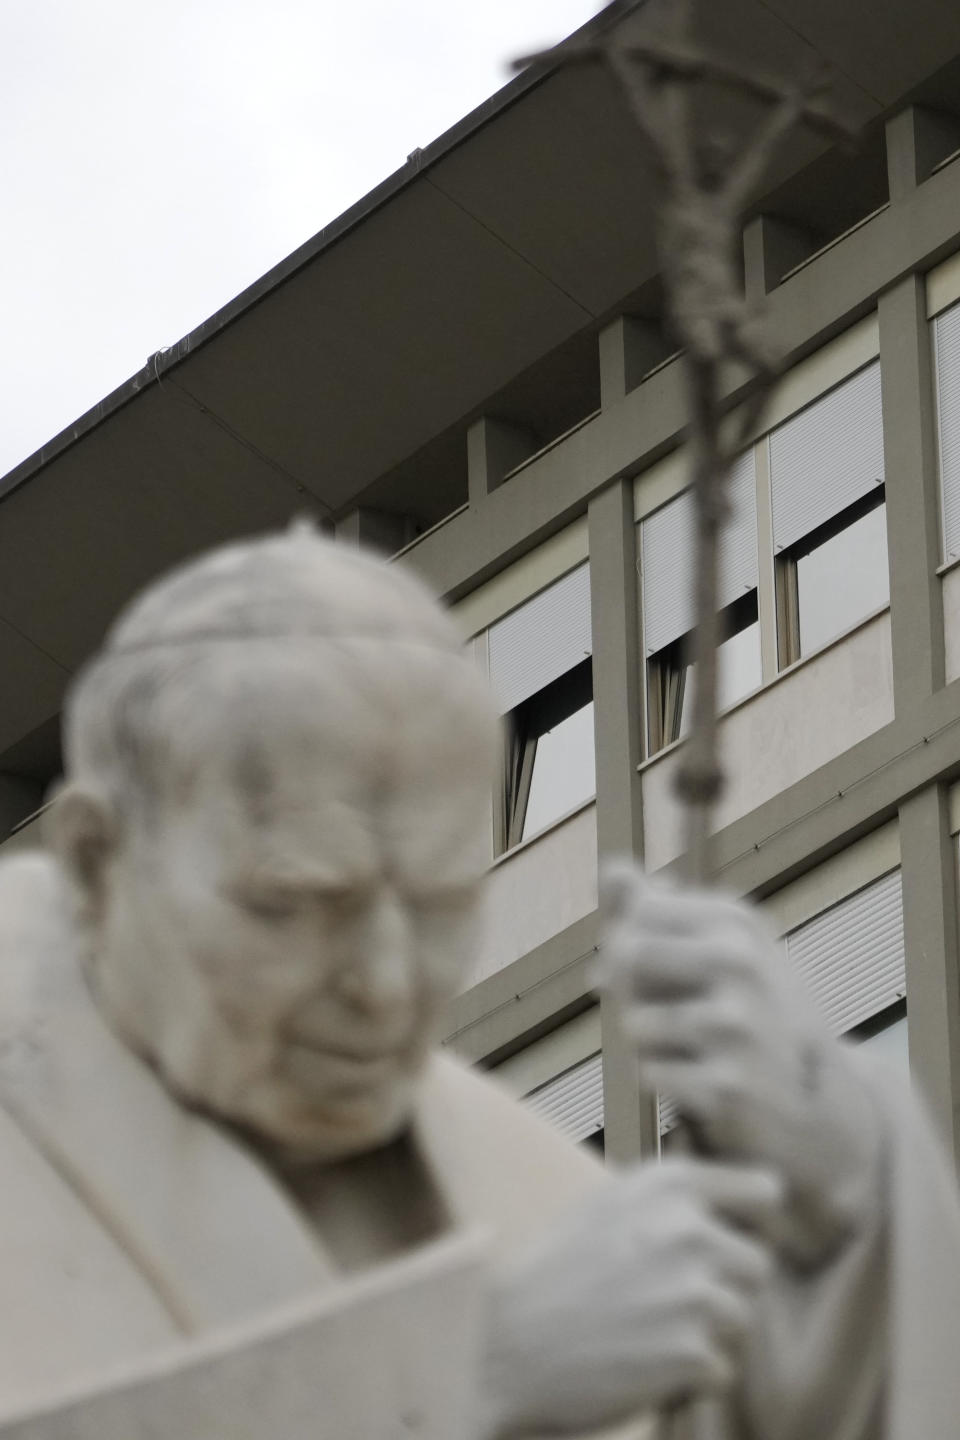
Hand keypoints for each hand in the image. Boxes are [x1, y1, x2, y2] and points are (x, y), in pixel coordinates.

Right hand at [480, 1159, 779, 1436]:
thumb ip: (668, 1198)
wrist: (506, 1345)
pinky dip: (689, 1378)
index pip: (764, 1191)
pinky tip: (641, 1364)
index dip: (754, 1218)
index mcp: (669, 1185)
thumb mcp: (605, 1205)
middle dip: (724, 1287)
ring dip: (705, 1334)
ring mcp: (694, 1293)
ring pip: (740, 1321)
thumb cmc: (552, 1274)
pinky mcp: (693, 1353)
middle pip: (756, 1266)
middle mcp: (689, 1230)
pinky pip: (720, 1370)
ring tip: (646, 1333)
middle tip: (668, 1302)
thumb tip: (731, 1199)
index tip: (739, 1236)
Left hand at [598, 863, 881, 1264]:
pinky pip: (649, 1071)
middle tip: (651, 1007)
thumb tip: (610, 868)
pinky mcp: (726, 1085)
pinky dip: (662, 1077)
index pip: (638, 911)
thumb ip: (657, 908)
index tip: (640, 963)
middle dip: (625, 986)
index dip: (623, 940)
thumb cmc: (755, 1012)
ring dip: (647, 1040)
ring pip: (634, 1021)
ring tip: (687, 1046)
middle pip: (628, 955)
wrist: (817, 1099)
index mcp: (736, 923)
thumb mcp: (723, 947)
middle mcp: (739, 964)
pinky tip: (697, 1078)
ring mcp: (735, 1026)